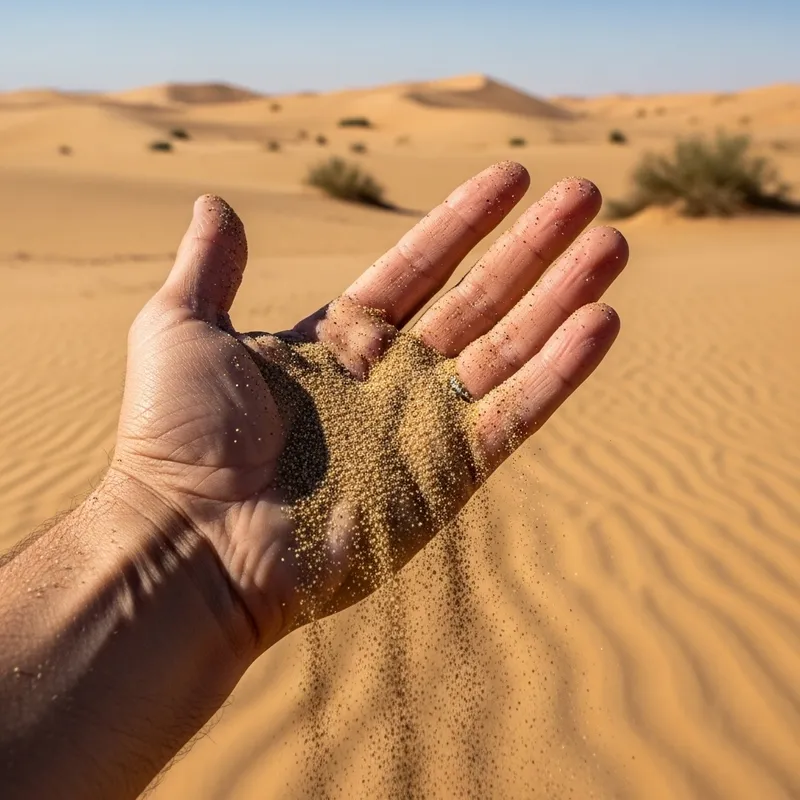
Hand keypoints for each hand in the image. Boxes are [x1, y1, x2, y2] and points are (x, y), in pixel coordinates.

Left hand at [111, 162, 626, 653]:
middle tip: (586, 196)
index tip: (512, 177)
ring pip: (510, 350)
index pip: (416, 266)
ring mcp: (422, 428)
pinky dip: (558, 373)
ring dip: (563, 298)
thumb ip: (208, 265)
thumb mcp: (181, 327)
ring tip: (613, 246)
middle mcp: (388, 380)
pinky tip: (600, 322)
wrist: (191, 544)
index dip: (464, 222)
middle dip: (532, 249)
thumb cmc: (176, 438)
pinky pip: (514, 416)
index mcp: (338, 341)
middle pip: (478, 300)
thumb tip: (216, 201)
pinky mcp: (447, 478)